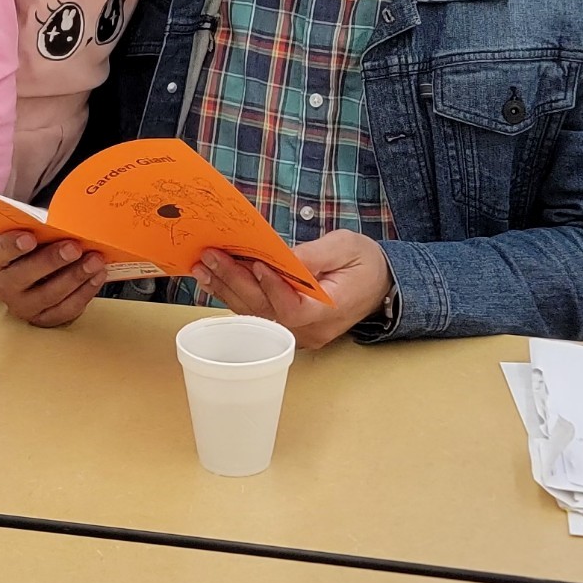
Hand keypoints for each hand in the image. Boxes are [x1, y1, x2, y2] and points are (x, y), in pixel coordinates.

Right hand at [0, 231, 106, 327]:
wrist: (36, 271)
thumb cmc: (34, 246)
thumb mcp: (31, 233)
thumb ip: (41, 229)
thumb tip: (67, 222)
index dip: (14, 245)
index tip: (30, 238)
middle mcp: (3, 286)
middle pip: (24, 276)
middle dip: (51, 261)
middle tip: (73, 248)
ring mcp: (22, 306)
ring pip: (49, 295)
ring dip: (75, 277)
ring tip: (94, 260)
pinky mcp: (43, 319)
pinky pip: (66, 309)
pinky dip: (85, 292)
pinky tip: (97, 276)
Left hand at [192, 231, 391, 348]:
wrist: (380, 287)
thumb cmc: (365, 263)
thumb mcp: (347, 248)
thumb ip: (316, 255)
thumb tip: (283, 257)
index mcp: (331, 310)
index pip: (295, 308)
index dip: (273, 288)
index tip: (255, 264)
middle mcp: (310, 330)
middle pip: (266, 312)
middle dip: (236, 282)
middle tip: (211, 257)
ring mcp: (297, 334)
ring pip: (256, 315)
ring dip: (227, 289)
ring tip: (202, 267)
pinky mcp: (288, 329)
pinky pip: (257, 315)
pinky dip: (234, 296)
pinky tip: (214, 279)